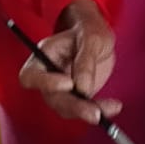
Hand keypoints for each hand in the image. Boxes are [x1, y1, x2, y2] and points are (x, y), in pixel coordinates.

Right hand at [17, 0, 119, 122]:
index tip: (69, 83)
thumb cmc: (89, 30)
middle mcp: (48, 77)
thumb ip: (85, 60)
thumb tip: (82, 88)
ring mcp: (61, 90)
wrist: (97, 37)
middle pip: (52, 99)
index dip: (45, 83)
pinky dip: (100, 111)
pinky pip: (84, 110)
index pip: (30, 76)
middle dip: (74, 107)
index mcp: (42, 57)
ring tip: (111, 107)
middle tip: (94, 113)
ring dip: (88, 112)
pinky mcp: (77, 98)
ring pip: (68, 109)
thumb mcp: (91, 38)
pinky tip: (114, 107)